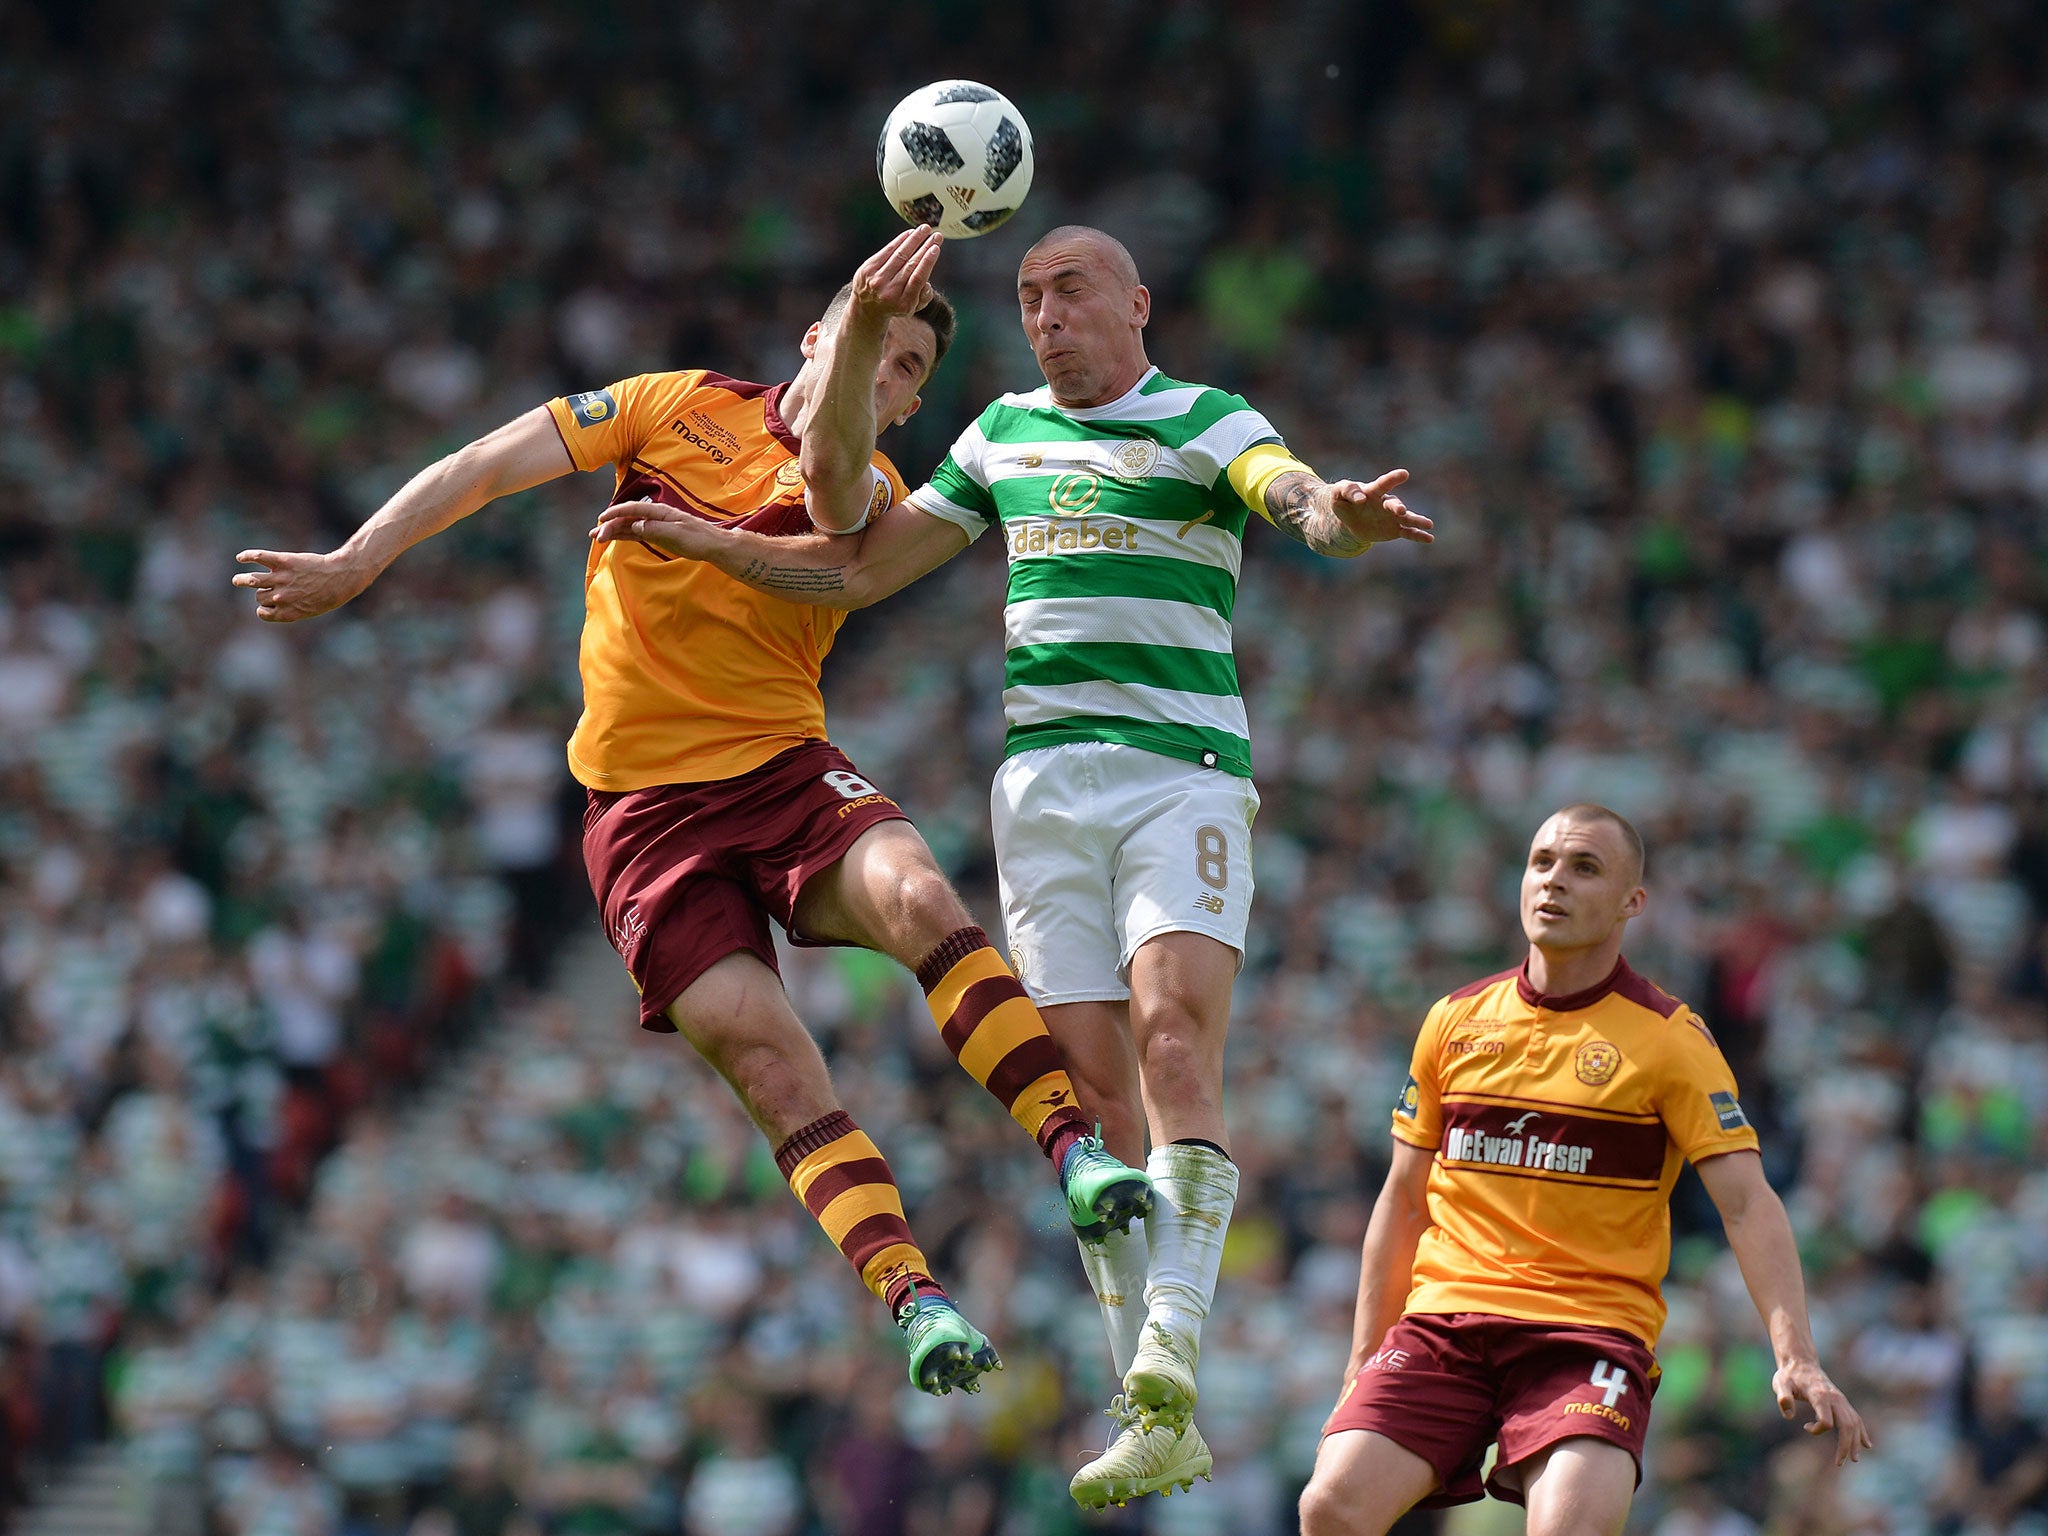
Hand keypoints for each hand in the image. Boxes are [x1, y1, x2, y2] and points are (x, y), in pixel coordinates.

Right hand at [231, 548, 375, 621]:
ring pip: (252, 580)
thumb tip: (274, 606)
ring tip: (237, 580)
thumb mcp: (311, 608)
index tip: (265, 607)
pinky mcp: (282, 562)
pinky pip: (258, 558)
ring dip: (242, 580)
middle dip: (262, 594)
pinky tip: (241, 558)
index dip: (263, 610)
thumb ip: (292, 609)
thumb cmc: (330, 594)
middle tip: (260, 591)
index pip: (262, 613)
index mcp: (287, 612)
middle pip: (260, 596)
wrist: (341, 577)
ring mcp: (280, 579)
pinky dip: (247, 557)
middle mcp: (281, 598)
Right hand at [590, 499, 718, 559]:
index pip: (633, 509)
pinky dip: (623, 535)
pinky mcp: (657, 535)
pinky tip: (613, 538)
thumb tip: (637, 525)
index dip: (616, 513)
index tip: (601, 519)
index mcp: (660, 511)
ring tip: (596, 536)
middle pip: (628, 518)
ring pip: (629, 526)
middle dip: (610, 525)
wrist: (713, 545)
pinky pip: (636, 534)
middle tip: (595, 535)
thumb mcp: (677, 534)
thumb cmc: (698, 538)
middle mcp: (655, 516)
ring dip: (613, 530)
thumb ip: (655, 529)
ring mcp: (655, 526)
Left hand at [844, 225, 943, 331]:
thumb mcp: (912, 307)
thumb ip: (924, 298)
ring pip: (898, 255)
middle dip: (925, 247)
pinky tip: (910, 233)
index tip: (936, 248)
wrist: (866, 308)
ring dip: (914, 239)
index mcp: (903, 304)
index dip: (927, 262)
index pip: (917, 279)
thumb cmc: (896, 304)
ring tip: (925, 229)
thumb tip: (928, 284)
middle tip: (937, 235)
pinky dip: (899, 241)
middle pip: (910, 265)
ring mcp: (876, 281)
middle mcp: (888, 293)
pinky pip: (886, 251)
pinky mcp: (867, 270)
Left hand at [1328, 469, 1432, 546]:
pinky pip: (1408, 532)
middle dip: (1397, 507)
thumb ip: (1347, 492)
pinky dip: (1418, 535)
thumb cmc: (1344, 500)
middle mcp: (1386, 503)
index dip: (1392, 479)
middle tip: (1401, 510)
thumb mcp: (1338, 494)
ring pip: (1407, 518)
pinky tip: (1430, 539)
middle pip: (1394, 503)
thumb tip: (1361, 499)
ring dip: (1417, 520)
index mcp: (1373, 491)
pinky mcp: (1395, 530)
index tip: (1394, 480)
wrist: (1349, 517)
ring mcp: (1392, 516)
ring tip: (1429, 524)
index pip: (1382, 484)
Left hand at [1772, 1358, 1870, 1465]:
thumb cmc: (1789, 1375)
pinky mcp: (1843, 1402)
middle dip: (1845, 1445)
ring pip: (1854, 1423)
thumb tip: (1788, 1416)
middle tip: (1839, 1463)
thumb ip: (1783, 1397)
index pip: (1827, 1421)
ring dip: (1855, 1442)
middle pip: (1847, 1425)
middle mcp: (1835, 1399)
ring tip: (1854, 1459)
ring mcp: (1841, 1400)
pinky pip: (1856, 1418)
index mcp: (1820, 1395)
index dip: (1816, 1430)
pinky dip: (1862, 1432)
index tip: (1805, 1427)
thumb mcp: (1780, 1383)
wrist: (1801, 1363)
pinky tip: (1866, 1444)